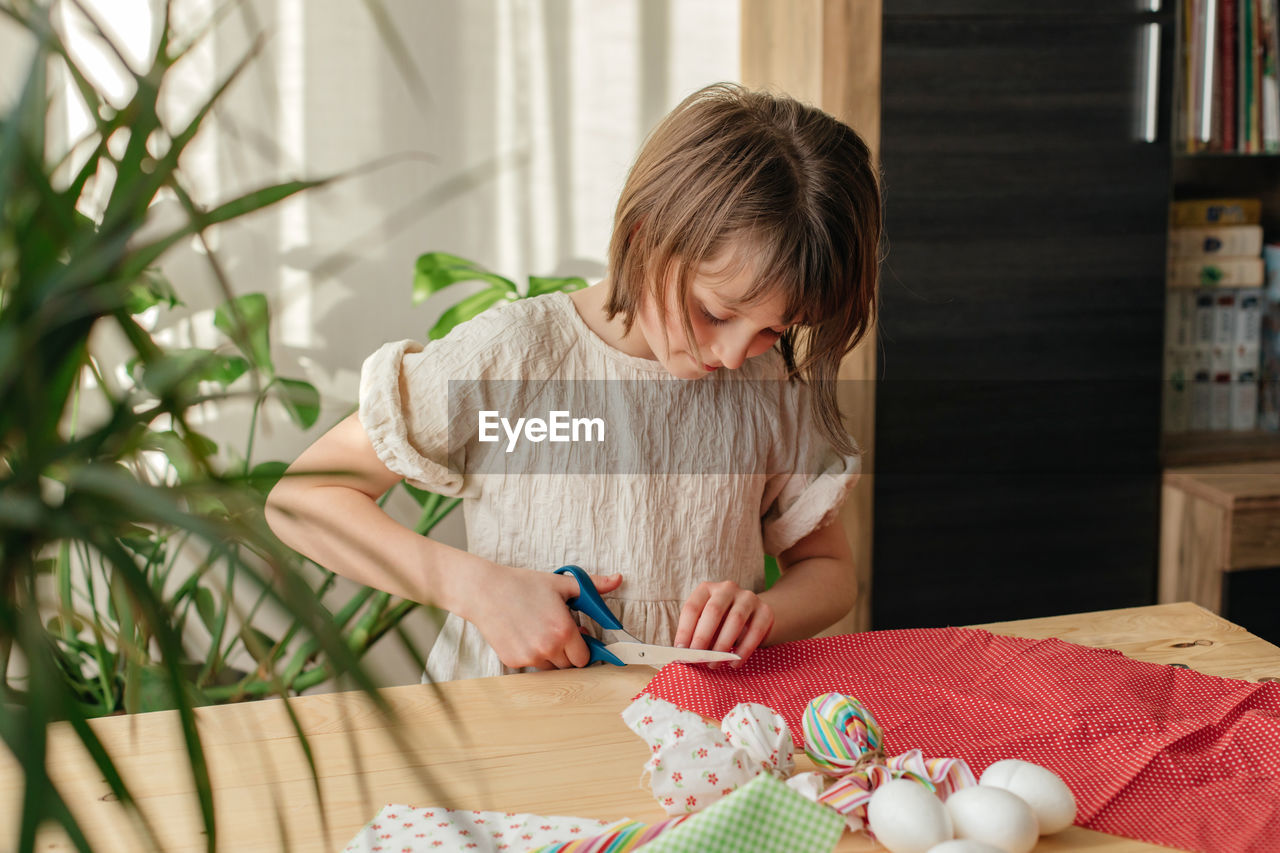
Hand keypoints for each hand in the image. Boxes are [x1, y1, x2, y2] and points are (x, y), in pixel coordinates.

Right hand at [459, 561, 623, 670]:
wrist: (485, 591)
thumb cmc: (523, 585)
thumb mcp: (561, 583)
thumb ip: (593, 587)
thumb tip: (618, 579)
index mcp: (564, 630)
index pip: (585, 657)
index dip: (583, 646)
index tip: (578, 636)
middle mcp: (548, 648)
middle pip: (569, 665)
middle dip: (568, 651)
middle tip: (558, 630)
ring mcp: (530, 657)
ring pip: (551, 668)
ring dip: (551, 655)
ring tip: (540, 630)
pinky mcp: (513, 661)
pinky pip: (532, 666)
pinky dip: (533, 655)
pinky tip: (525, 634)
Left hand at [673, 581, 773, 666]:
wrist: (755, 616)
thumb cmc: (722, 623)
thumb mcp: (706, 623)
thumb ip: (696, 634)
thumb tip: (685, 654)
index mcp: (707, 589)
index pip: (692, 607)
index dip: (685, 630)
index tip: (680, 650)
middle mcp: (727, 589)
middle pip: (714, 611)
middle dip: (703, 636)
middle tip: (697, 657)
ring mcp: (748, 598)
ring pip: (735, 620)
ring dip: (723, 645)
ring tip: (714, 664)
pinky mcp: (765, 611)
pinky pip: (755, 631)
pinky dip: (743, 650)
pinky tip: (734, 663)